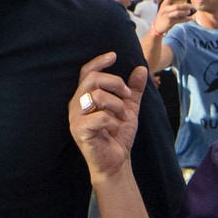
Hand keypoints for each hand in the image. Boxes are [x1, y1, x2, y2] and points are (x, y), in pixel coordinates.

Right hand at [68, 52, 145, 181]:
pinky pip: (100, 116)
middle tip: (126, 95)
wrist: (116, 161)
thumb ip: (133, 90)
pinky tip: (115, 129)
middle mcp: (76, 105)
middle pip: (93, 79)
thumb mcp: (129, 108)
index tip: (114, 56)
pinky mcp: (79, 130)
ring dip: (117, 104)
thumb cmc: (117, 135)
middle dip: (115, 82)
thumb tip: (141, 69)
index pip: (86, 72)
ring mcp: (76, 118)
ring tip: (122, 116)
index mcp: (85, 97)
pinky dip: (113, 121)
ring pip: (97, 96)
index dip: (98, 62)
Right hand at [151, 0, 193, 36]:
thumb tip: (183, 3)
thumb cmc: (163, 16)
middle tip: (191, 6)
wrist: (157, 27)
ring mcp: (167, 16)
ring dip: (185, 12)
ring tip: (189, 12)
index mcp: (163, 5)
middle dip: (185, 6)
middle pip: (176, 6)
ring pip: (178, 13)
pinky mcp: (170, 22)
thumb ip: (171, 5)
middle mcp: (165, 10)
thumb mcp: (164, 9)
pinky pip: (180, 20)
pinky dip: (186, 19)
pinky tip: (191, 18)